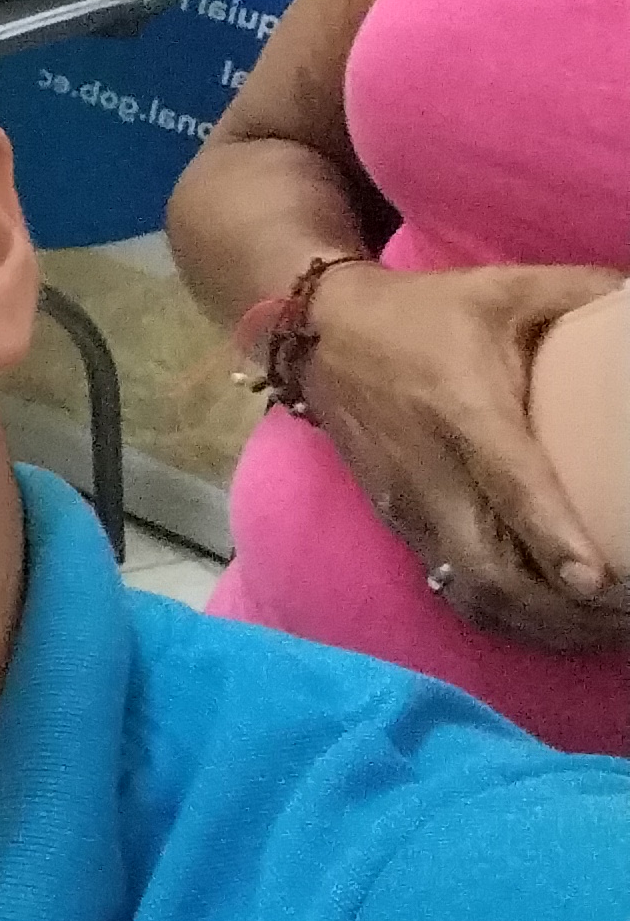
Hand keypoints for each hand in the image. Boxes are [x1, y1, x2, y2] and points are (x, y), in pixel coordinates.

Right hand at [301, 261, 629, 650]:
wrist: (321, 335)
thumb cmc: (426, 313)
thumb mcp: (506, 289)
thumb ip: (586, 293)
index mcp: (462, 409)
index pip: (507, 484)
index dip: (552, 537)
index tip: (596, 580)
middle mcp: (430, 471)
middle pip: (487, 568)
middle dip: (561, 611)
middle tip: (628, 617)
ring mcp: (409, 508)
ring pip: (470, 593)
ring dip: (538, 627)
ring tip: (603, 631)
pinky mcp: (401, 527)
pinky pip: (454, 590)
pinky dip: (507, 620)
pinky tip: (555, 626)